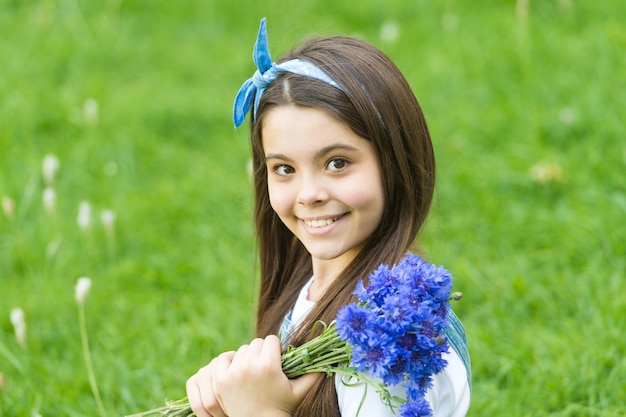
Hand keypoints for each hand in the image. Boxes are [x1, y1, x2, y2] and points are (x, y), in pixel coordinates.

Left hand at [186, 335, 320, 416]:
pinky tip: (238, 372)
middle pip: (257, 343)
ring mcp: (232, 373)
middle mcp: (249, 366)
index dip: (276, 349)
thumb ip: (315, 374)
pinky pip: (224, 358)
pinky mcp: (220, 379)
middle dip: (263, 353)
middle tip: (266, 368)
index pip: (271, 340)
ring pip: (242, 350)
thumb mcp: (300, 391)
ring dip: (248, 357)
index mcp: (268, 366)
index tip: (277, 361)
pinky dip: (230, 362)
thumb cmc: (282, 407)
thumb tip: (329, 359)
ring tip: (254, 372)